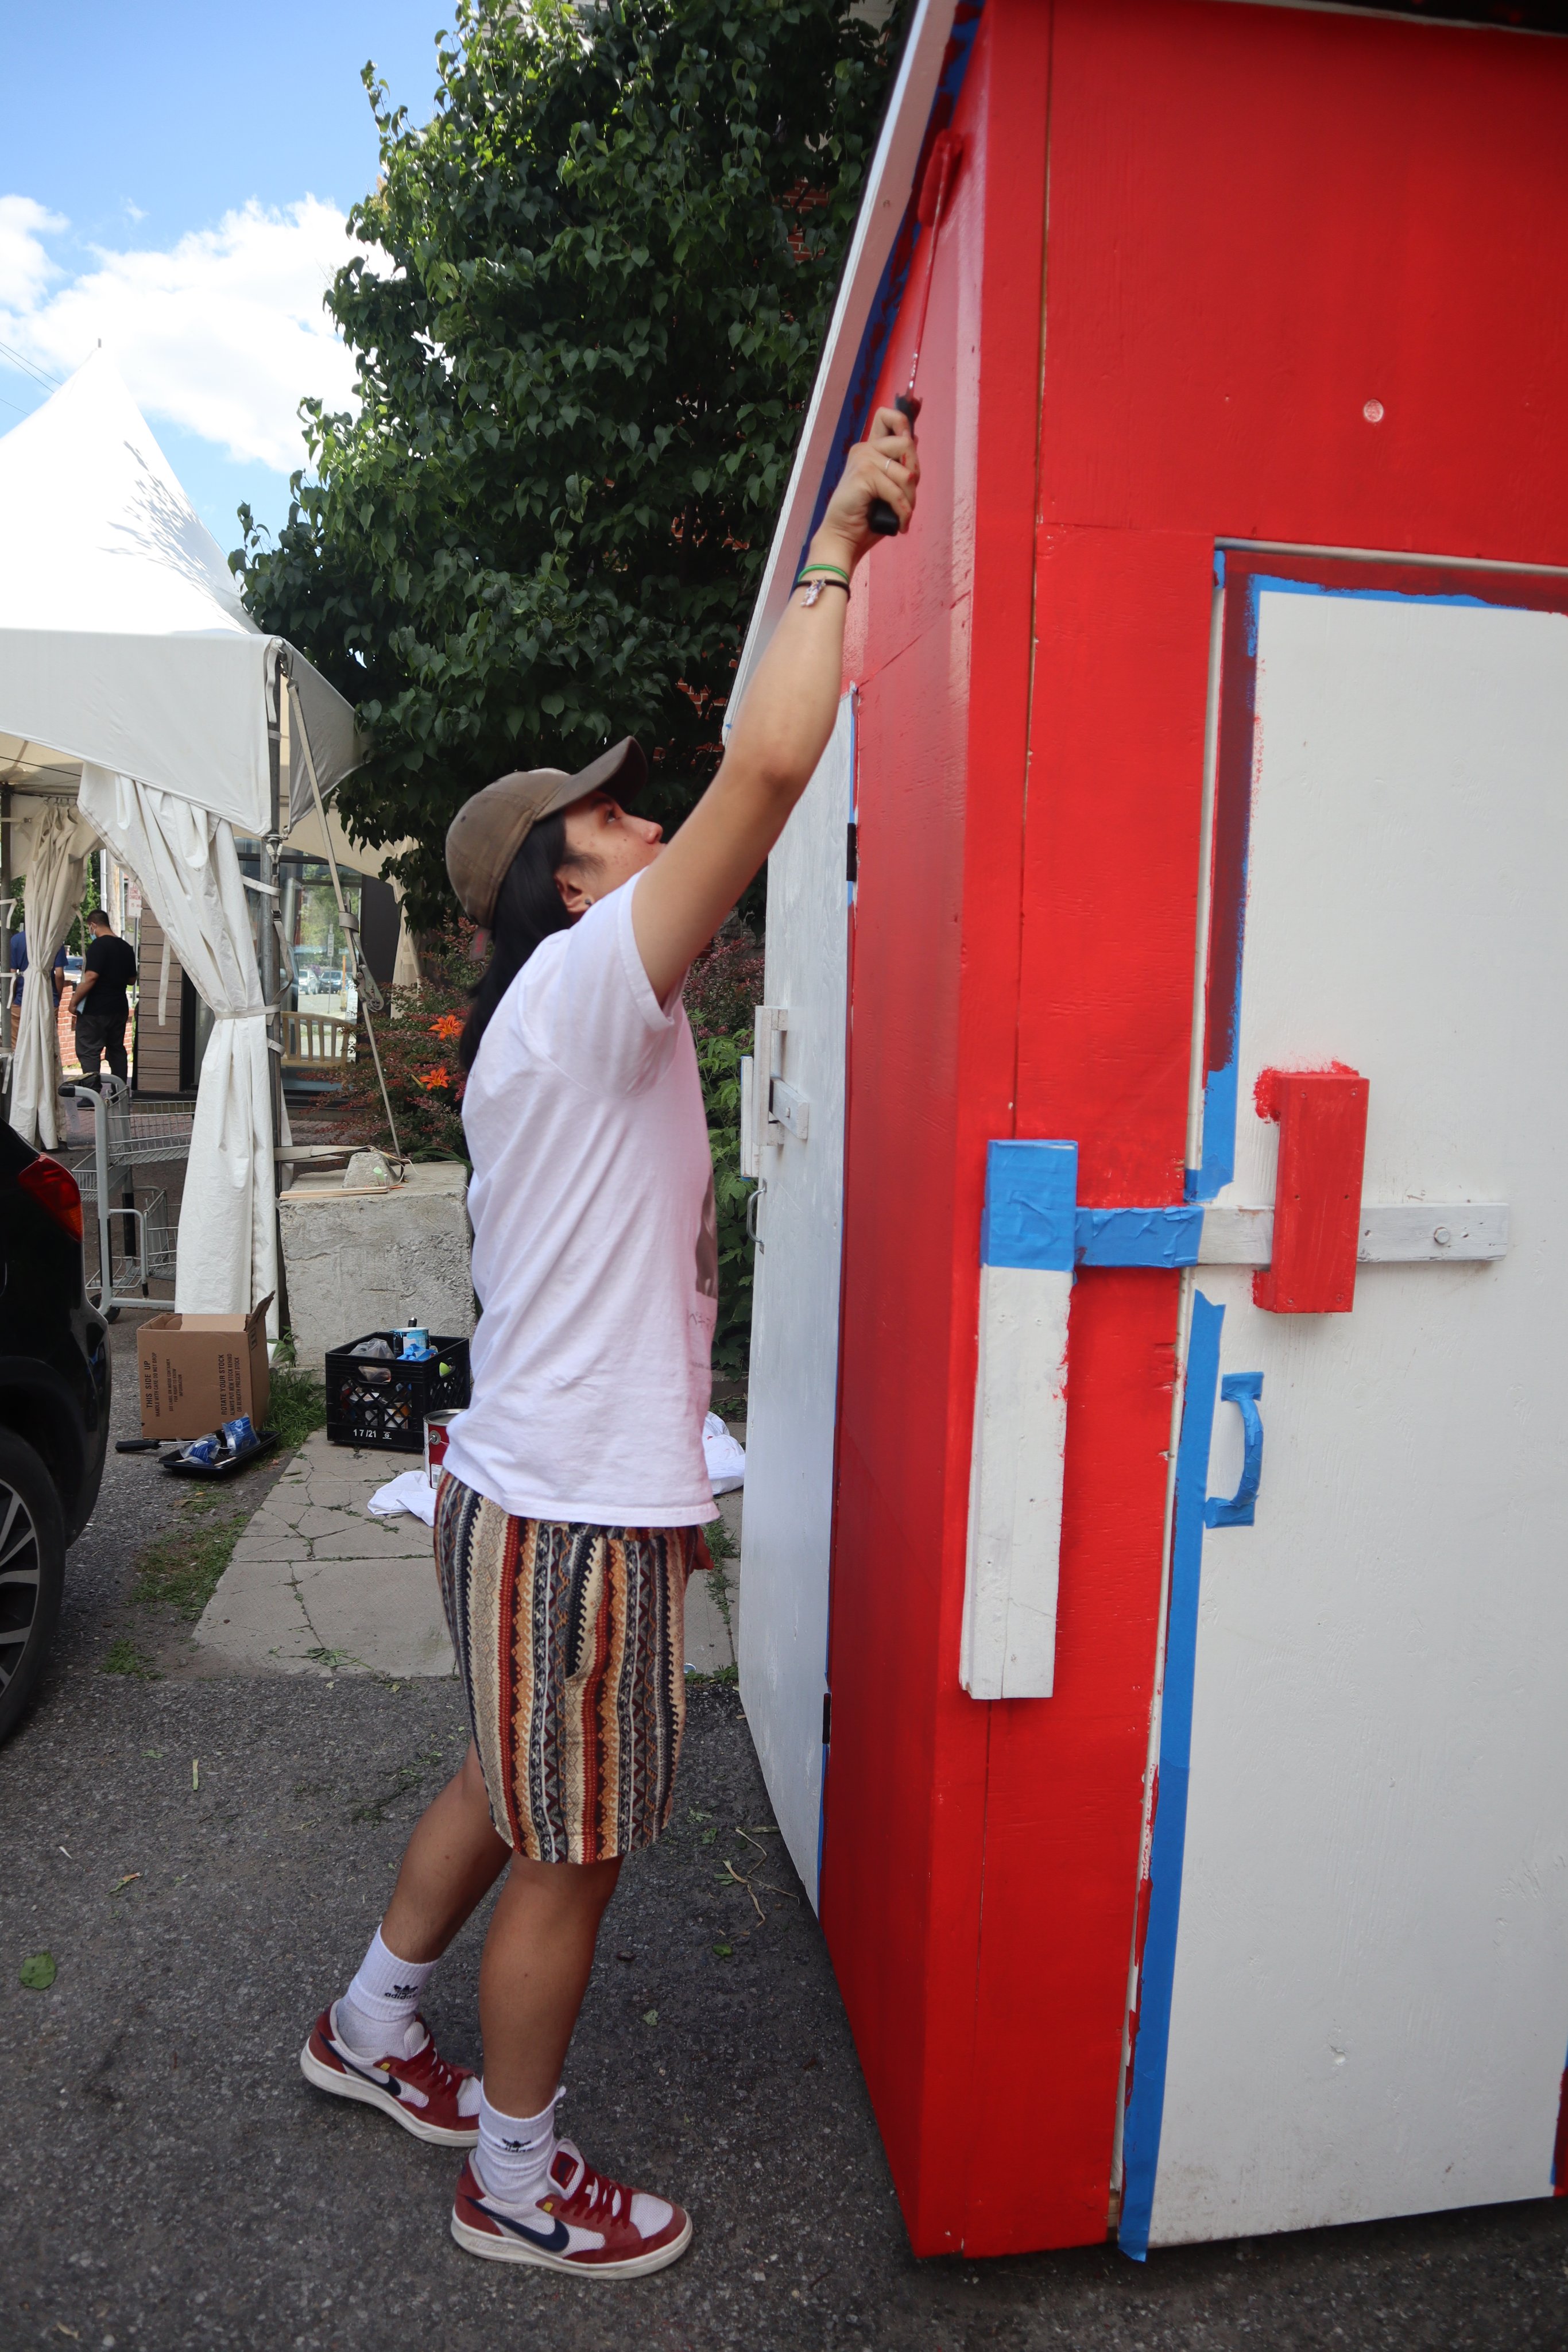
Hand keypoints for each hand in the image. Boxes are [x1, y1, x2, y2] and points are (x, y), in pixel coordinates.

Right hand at [813, 404, 919, 563]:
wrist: (843, 538)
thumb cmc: (866, 516)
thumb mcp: (888, 485)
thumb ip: (898, 463)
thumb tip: (915, 438)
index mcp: (870, 449)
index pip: (887, 416)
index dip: (904, 423)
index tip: (910, 445)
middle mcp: (865, 449)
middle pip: (907, 443)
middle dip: (915, 472)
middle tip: (908, 497)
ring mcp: (863, 459)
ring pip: (906, 472)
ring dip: (910, 499)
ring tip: (904, 514)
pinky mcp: (863, 475)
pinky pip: (897, 492)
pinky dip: (903, 512)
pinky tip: (900, 524)